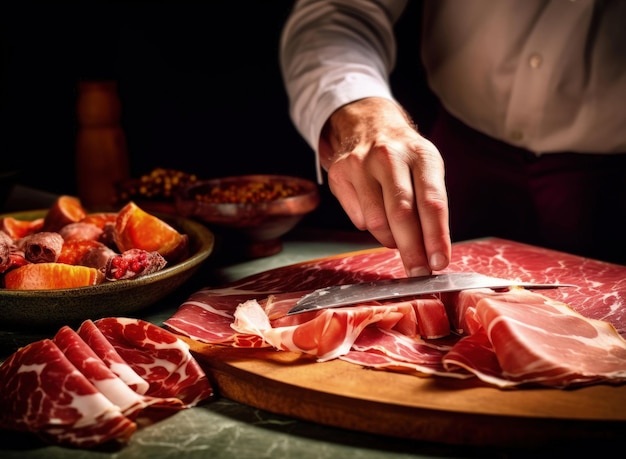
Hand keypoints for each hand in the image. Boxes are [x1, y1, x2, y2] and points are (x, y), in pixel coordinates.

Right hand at [319, 97, 450, 275]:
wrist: (368, 126)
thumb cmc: (404, 159)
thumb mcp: (427, 170)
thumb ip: (430, 208)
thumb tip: (431, 255)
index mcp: (421, 155)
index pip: (432, 202)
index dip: (436, 237)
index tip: (439, 262)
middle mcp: (390, 156)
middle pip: (402, 214)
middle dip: (412, 250)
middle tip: (418, 273)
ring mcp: (361, 164)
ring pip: (376, 221)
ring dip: (390, 240)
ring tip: (398, 238)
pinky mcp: (339, 173)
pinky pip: (358, 218)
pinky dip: (370, 227)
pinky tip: (376, 214)